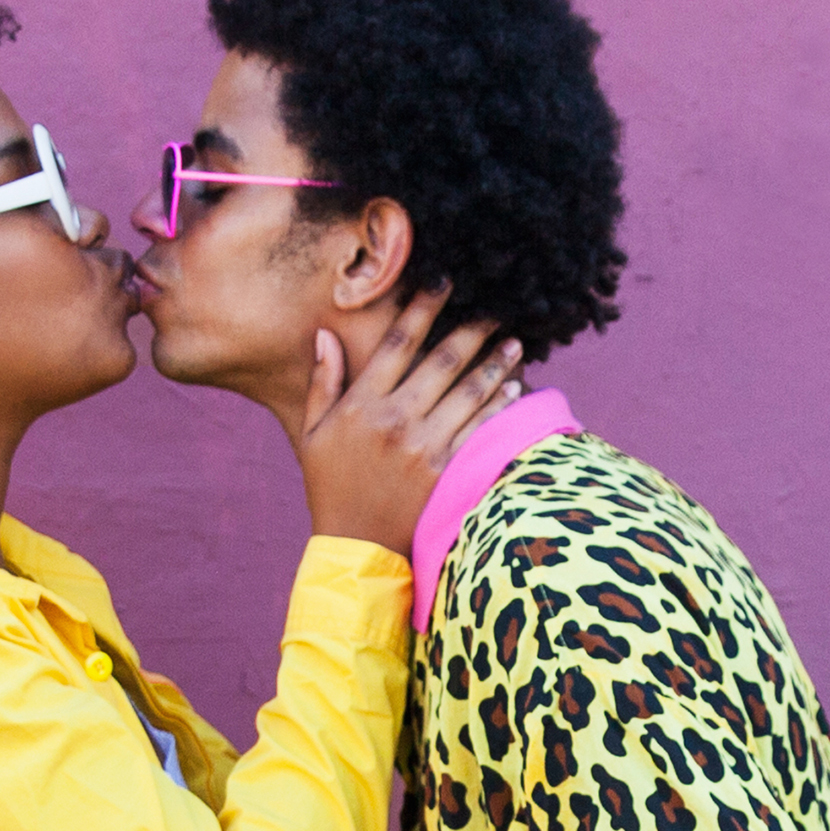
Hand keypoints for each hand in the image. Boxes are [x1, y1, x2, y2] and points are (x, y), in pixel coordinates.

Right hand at [289, 291, 523, 555]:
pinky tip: (515, 389)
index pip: (398, 341)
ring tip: (516, 344)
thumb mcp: (313, 433)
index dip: (425, 306)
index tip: (446, 282)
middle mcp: (394, 420)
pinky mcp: (447, 474)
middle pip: (443, 360)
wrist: (355, 548)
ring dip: (496, 364)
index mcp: (361, 404)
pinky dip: (500, 407)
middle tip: (499, 309)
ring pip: (469, 393)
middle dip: (474, 329)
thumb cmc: (331, 487)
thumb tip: (325, 333)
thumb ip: (323, 381)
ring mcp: (423, 448)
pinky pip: (480, 431)